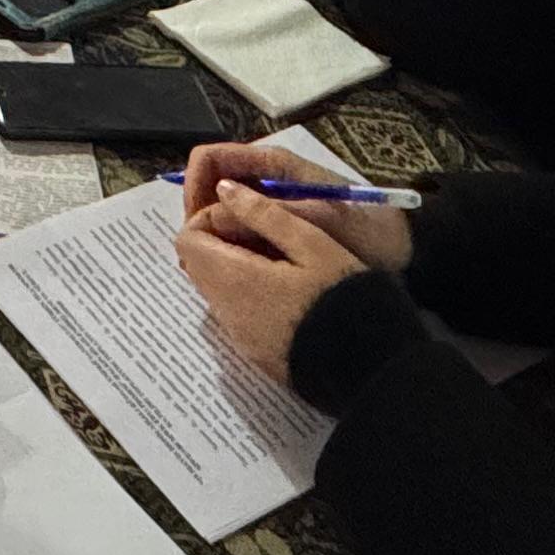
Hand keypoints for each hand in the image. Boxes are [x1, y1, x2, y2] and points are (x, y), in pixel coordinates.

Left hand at [175, 185, 371, 383]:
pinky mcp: (255, 353)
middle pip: (199, 266)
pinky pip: (235, 313)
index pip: (187, 240)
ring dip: (235, 268)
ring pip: (216, 290)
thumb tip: (223, 189)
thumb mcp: (311, 243)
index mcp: (234, 279)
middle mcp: (226, 311)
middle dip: (221, 241)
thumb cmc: (342, 295)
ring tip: (282, 259)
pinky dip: (247, 294)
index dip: (209, 218)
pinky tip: (287, 290)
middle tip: (266, 232)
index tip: (244, 214)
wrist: (366, 365)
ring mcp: (239, 337)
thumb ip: (263, 213)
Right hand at [182, 142, 415, 273]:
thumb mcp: (316, 217)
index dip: (193, 187)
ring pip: (220, 214)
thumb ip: (266, 212)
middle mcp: (264, 180)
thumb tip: (215, 214)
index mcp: (271, 164)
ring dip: (210, 238)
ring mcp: (268, 205)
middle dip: (197, 219)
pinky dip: (228, 251)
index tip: (192, 225)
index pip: (210, 159)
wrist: (401, 250)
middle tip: (195, 259)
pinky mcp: (275, 230)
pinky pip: (238, 234)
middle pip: (208, 188)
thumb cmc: (364, 227)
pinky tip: (233, 276)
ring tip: (210, 272)